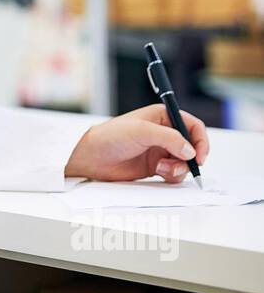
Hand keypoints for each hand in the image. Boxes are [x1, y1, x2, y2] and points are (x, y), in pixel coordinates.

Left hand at [64, 104, 209, 182]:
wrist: (92, 159)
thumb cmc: (111, 137)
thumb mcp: (142, 131)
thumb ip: (169, 139)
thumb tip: (190, 150)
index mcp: (163, 117)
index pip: (192, 126)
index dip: (200, 140)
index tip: (199, 156)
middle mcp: (164, 133)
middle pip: (192, 147)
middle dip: (190, 158)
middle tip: (182, 166)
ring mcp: (160, 151)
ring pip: (184, 162)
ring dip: (178, 168)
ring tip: (162, 168)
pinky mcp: (156, 167)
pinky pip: (174, 173)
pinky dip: (171, 175)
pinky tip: (157, 172)